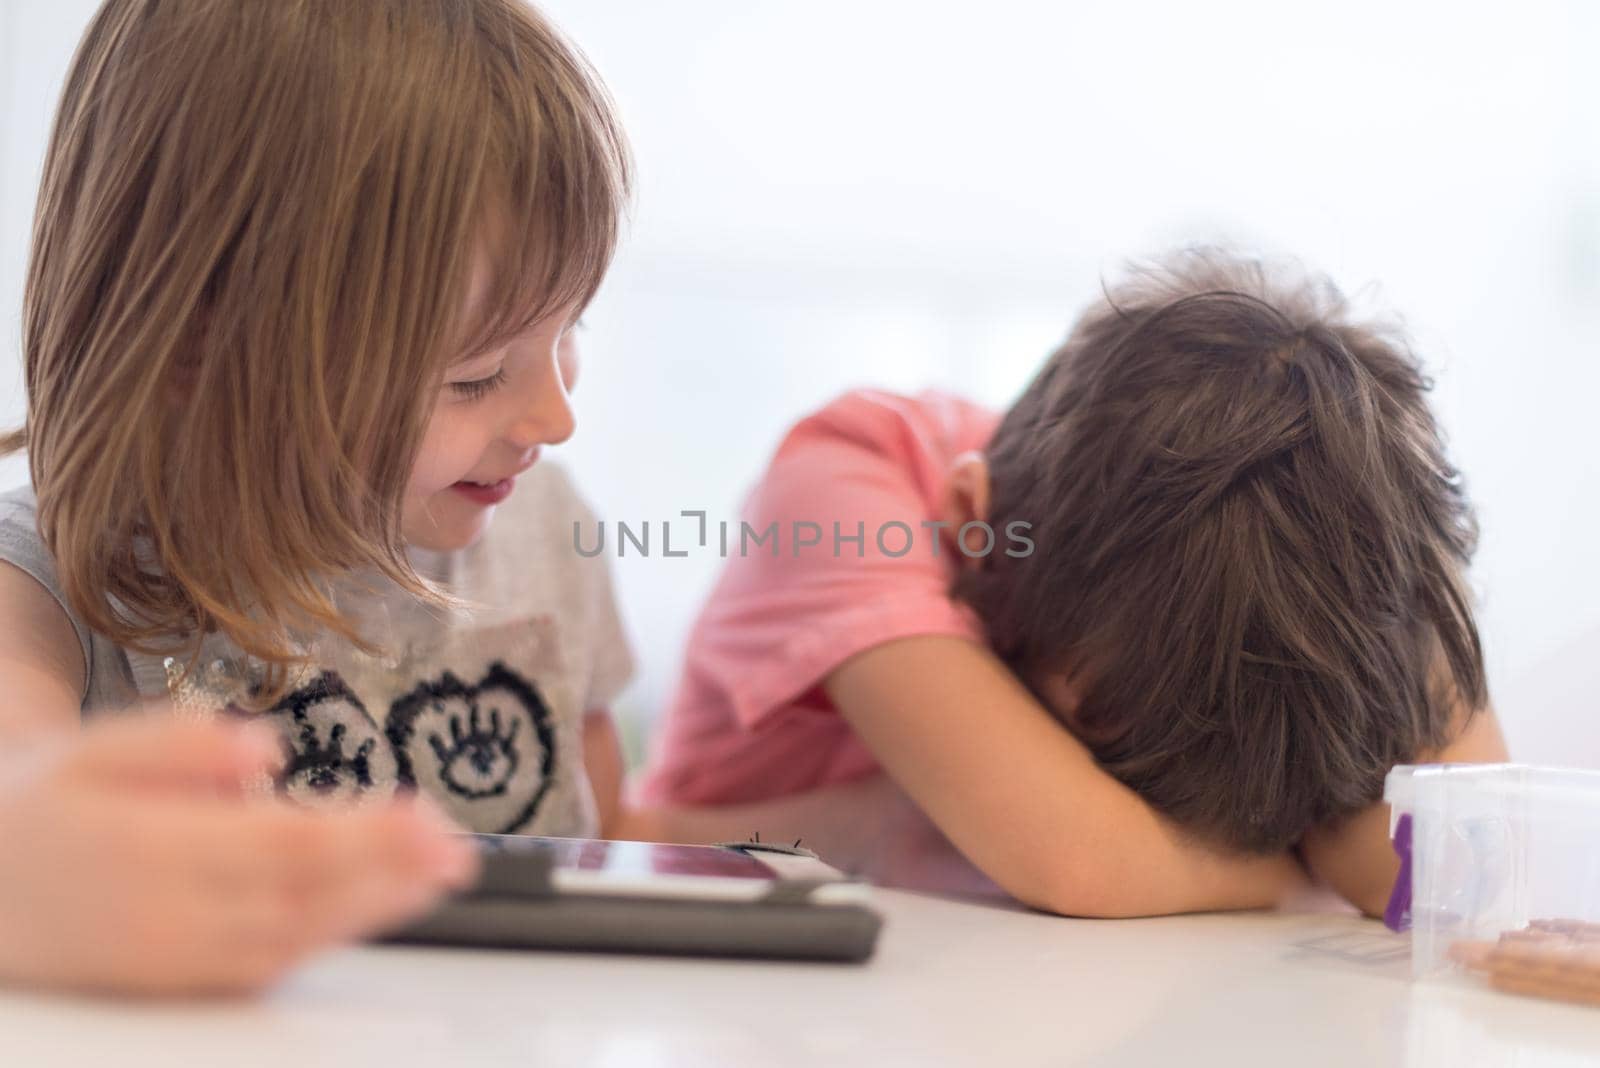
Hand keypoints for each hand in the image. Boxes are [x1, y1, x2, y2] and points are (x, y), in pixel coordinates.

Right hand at [0, 713, 479, 995]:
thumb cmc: (41, 810)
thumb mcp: (91, 750)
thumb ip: (176, 746)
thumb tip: (264, 747)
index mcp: (146, 851)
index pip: (279, 845)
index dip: (361, 835)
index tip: (422, 815)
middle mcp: (168, 917)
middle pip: (303, 895)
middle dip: (388, 872)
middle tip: (455, 849)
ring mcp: (178, 959)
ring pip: (297, 936)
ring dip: (376, 907)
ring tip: (440, 872)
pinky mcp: (185, 981)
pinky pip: (272, 964)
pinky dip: (333, 935)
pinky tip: (382, 904)